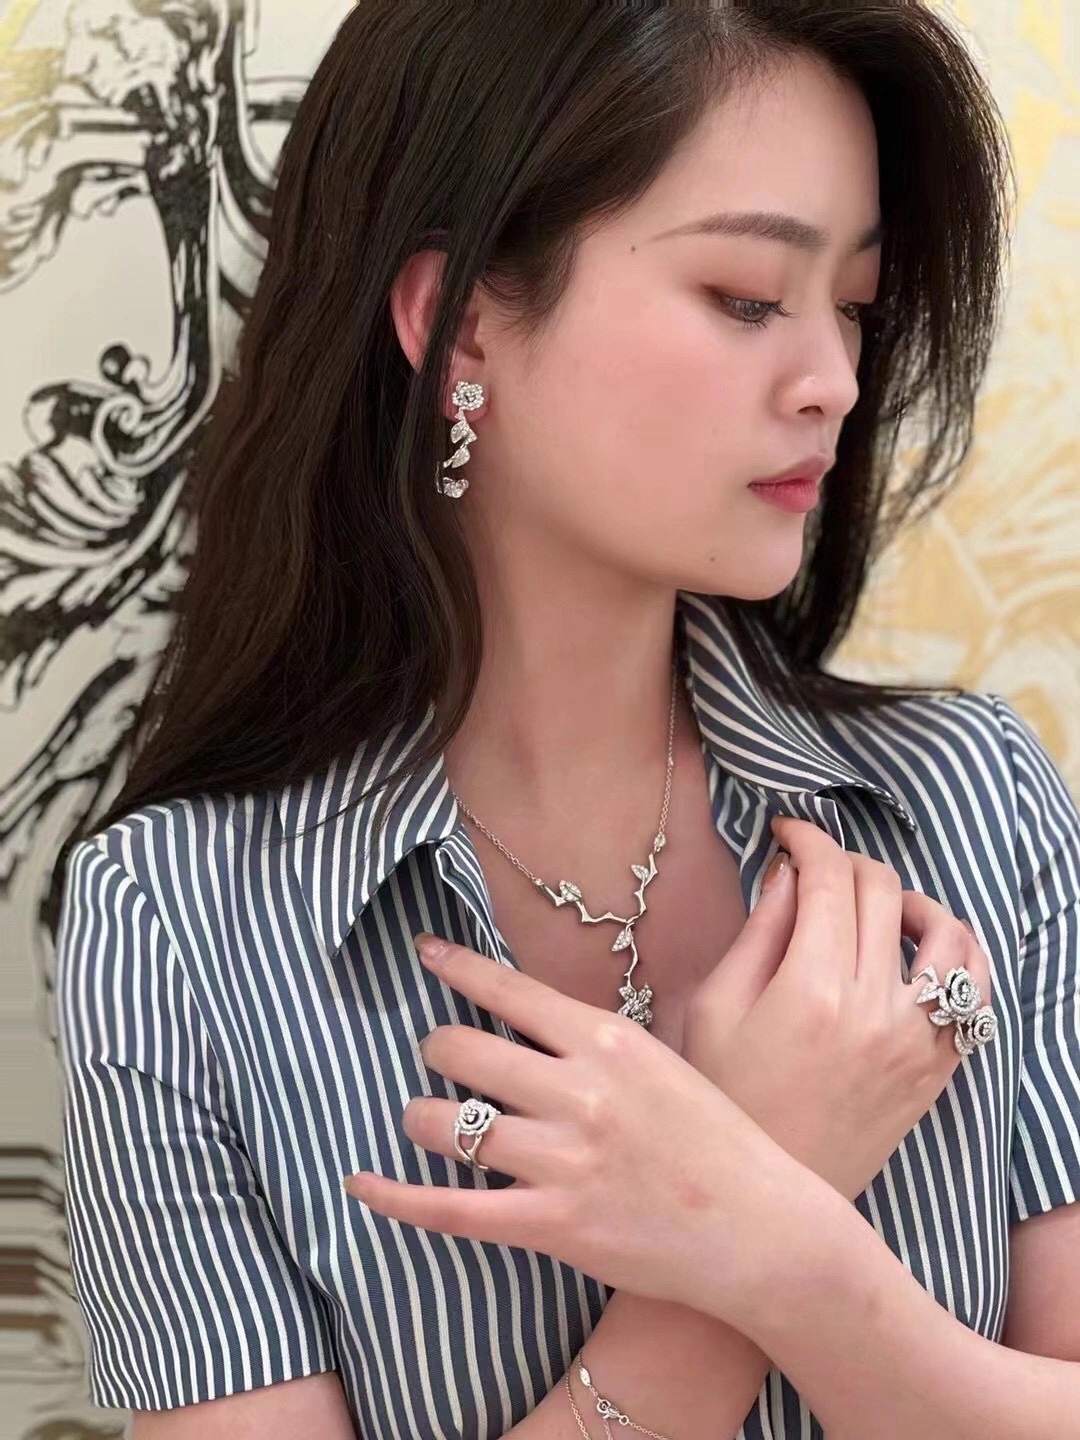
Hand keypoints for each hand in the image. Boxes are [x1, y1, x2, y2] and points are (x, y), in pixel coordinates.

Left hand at [343, 934, 816, 1323]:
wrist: (761, 1228)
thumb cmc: (719, 1139)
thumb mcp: (665, 1062)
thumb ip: (598, 1042)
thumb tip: (537, 1019)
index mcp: (608, 1042)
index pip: (511, 991)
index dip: (457, 967)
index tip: (424, 951)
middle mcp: (578, 1093)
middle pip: (463, 1052)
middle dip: (438, 1049)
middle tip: (439, 1055)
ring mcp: (563, 1161)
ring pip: (448, 1126)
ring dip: (422, 1117)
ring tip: (424, 1117)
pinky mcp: (551, 1225)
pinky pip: (452, 1209)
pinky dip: (396, 1197)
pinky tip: (361, 1183)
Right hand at [682, 815, 995, 1201]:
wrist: (763, 1196)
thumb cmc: (724, 1099)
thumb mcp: (715, 1006)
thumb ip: (759, 931)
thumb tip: (788, 873)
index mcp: (812, 989)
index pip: (829, 878)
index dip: (807, 840)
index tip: (786, 833)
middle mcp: (876, 1009)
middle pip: (884, 892)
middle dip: (847, 862)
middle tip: (816, 870)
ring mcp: (916, 1042)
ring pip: (949, 934)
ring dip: (913, 903)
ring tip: (879, 910)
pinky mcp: (937, 1069)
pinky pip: (974, 995)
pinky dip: (954, 959)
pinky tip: (915, 959)